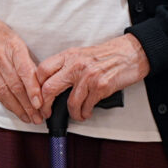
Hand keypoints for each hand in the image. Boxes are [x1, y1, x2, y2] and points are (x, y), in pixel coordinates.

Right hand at [0, 5, 44, 124]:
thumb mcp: (16, 39)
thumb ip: (26, 60)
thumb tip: (41, 81)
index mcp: (12, 45)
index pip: (24, 71)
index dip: (32, 89)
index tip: (40, 103)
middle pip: (15, 85)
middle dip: (28, 105)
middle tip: (39, 117)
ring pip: (5, 92)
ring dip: (19, 108)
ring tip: (30, 118)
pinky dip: (7, 104)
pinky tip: (16, 110)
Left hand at [36, 33, 151, 121]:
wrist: (132, 53)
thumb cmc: (108, 55)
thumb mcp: (82, 54)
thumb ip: (66, 66)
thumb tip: (51, 85)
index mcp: (69, 55)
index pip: (42, 70)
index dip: (36, 87)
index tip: (37, 97)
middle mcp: (76, 64)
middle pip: (49, 88)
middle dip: (45, 105)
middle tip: (46, 112)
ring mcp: (88, 76)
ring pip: (70, 103)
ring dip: (72, 114)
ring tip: (76, 114)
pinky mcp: (101, 87)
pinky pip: (86, 106)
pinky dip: (85, 113)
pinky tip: (86, 112)